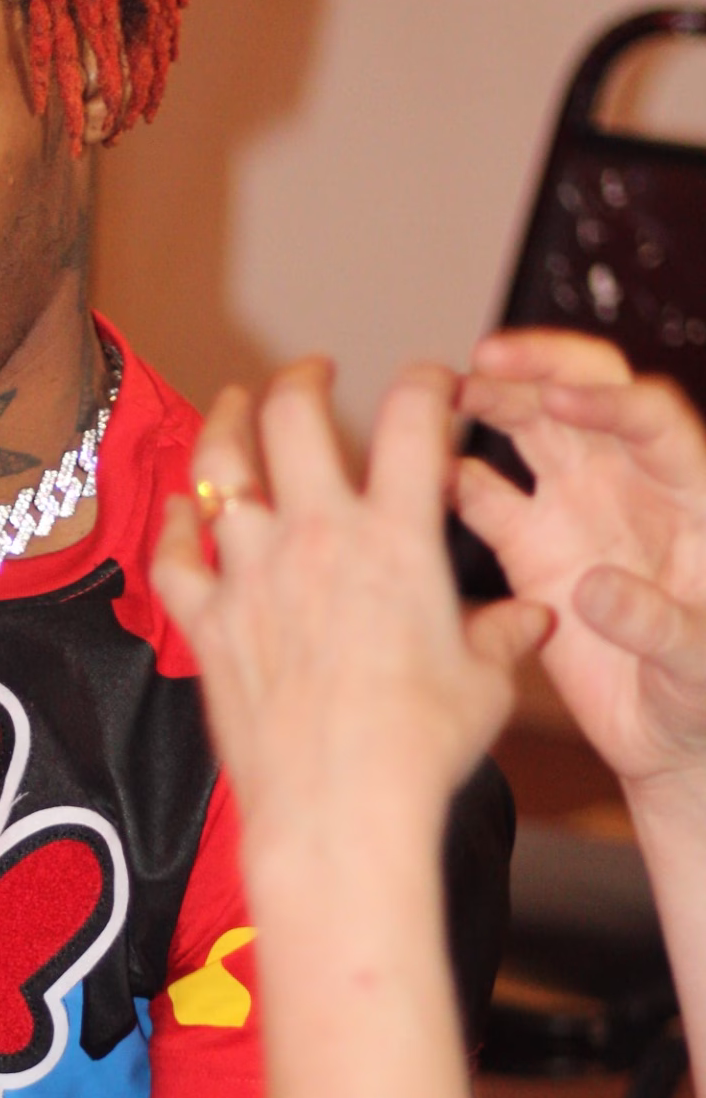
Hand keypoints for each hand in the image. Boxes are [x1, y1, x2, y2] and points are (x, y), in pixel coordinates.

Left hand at [154, 360, 546, 861]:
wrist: (337, 810)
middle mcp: (317, 538)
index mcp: (397, 537)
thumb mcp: (485, 685)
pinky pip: (174, 556)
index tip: (429, 382)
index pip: (413, 416)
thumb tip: (529, 621)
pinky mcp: (208, 625)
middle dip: (301, 378)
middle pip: (293, 415)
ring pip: (219, 469)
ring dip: (225, 424)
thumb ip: (502, 636)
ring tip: (234, 405)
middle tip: (311, 373)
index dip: (424, 380)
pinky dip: (174, 525)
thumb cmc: (418, 750)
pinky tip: (180, 511)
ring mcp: (252, 576)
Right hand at [459, 330, 705, 790]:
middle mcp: (631, 485)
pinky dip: (453, 480)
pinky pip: (487, 498)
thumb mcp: (699, 666)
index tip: (562, 403)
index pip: (650, 419)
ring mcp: (577, 510)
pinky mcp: (532, 550)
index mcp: (689, 495)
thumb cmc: (704, 695)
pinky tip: (419, 476)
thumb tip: (596, 589)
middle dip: (537, 368)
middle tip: (485, 361)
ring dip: (489, 404)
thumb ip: (657, 623)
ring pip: (531, 430)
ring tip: (438, 396)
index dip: (608, 402)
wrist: (669, 736)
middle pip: (585, 397)